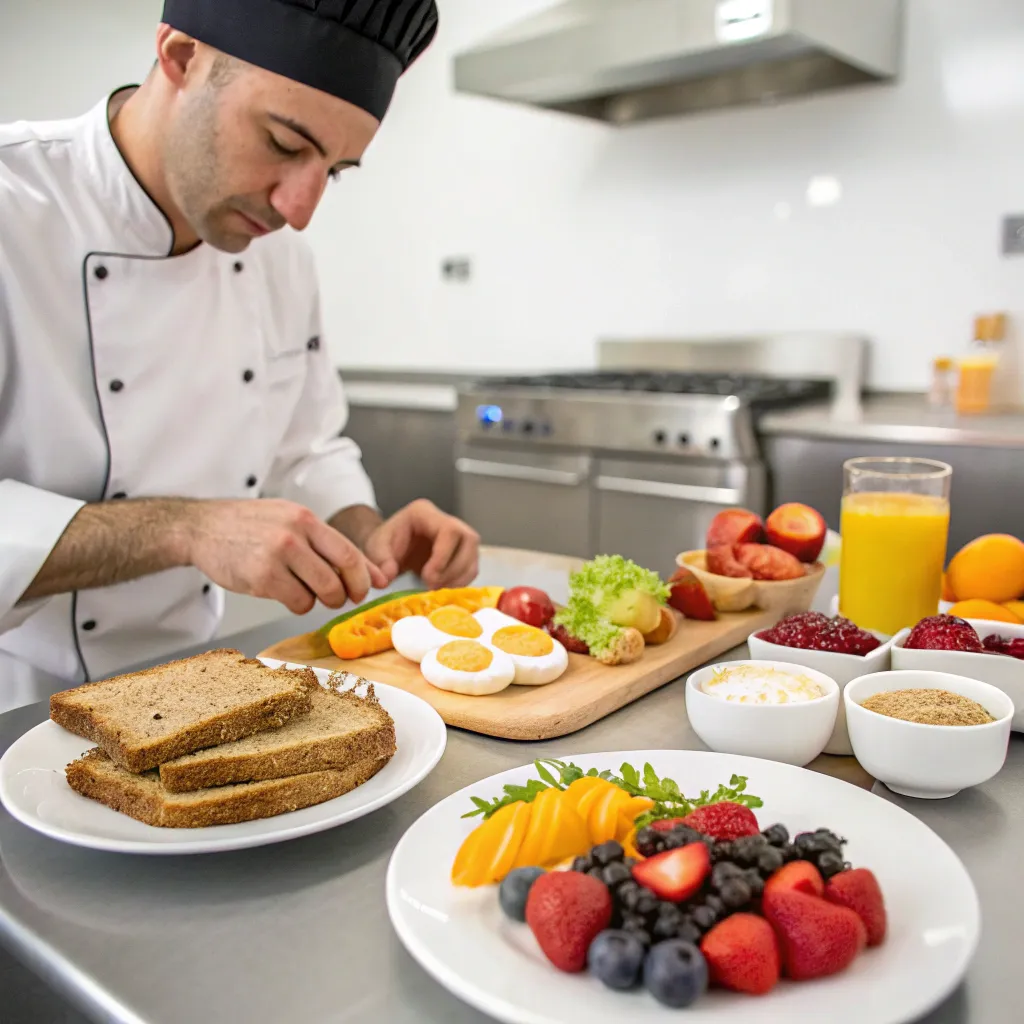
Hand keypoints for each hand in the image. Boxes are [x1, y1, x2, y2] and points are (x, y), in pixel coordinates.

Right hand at [184, 499, 387, 614]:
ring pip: (321, 593)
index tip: (371, 588)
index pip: (349, 553)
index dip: (365, 576)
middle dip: (347, 594)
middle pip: (340, 577)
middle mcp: (294, 535)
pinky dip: (299, 605)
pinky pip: (297, 603)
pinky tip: (287, 593)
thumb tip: (373, 573)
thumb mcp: (291, 521)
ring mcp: (277, 556)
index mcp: (305, 519)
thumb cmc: (251, 526)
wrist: (203, 527)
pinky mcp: (261, 578)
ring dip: (322, 601)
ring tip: (308, 592)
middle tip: (340, 598)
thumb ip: (327, 544)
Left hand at [362, 499, 480, 588]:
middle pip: (469, 540)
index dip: (444, 556)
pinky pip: (471, 567)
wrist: (389, 547)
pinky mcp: (463, 551)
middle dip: (454, 568)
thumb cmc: (384, 543)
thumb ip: (380, 561)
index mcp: (424, 513)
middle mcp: (446, 519)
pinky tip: (442, 588)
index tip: (428, 578)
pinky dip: (460, 582)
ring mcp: (458, 534)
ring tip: (436, 590)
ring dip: (459, 577)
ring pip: (473, 554)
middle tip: (433, 586)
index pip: (449, 530)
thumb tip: (388, 576)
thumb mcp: (375, 549)